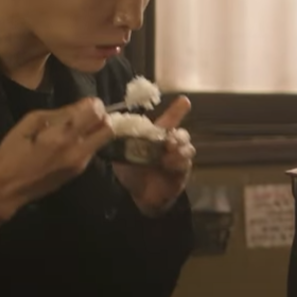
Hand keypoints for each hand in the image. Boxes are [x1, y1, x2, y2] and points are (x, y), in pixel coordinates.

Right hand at [0, 97, 114, 228]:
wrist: (7, 187)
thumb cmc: (12, 151)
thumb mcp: (30, 123)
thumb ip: (59, 113)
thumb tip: (79, 107)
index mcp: (62, 134)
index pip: (95, 112)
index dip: (94, 104)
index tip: (87, 103)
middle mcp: (78, 148)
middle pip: (108, 127)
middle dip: (102, 117)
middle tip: (89, 114)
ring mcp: (81, 162)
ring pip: (104, 140)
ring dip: (97, 130)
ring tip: (80, 128)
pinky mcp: (80, 171)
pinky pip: (93, 150)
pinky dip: (88, 142)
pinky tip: (72, 142)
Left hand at [113, 96, 194, 217]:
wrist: (139, 196)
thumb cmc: (131, 172)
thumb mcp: (121, 154)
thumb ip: (120, 141)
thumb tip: (108, 125)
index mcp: (156, 137)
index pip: (168, 120)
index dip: (177, 110)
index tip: (184, 100)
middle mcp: (170, 145)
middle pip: (182, 134)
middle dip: (178, 134)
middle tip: (169, 140)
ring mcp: (178, 158)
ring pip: (187, 147)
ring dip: (179, 148)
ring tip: (169, 153)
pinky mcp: (182, 171)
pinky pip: (186, 163)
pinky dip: (179, 162)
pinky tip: (169, 164)